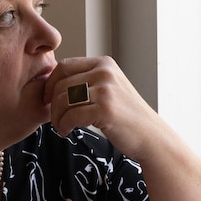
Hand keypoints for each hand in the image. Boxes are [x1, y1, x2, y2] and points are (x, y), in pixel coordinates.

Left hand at [43, 56, 159, 160]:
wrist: (151, 136)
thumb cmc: (126, 116)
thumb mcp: (109, 88)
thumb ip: (86, 80)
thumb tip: (51, 81)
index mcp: (104, 64)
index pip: (64, 66)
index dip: (50, 83)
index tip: (48, 100)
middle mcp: (105, 72)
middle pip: (60, 84)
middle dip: (52, 104)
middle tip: (56, 119)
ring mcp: (106, 90)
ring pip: (62, 99)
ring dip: (56, 117)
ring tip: (62, 127)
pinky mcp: (105, 109)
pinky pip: (70, 116)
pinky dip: (63, 126)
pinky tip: (67, 132)